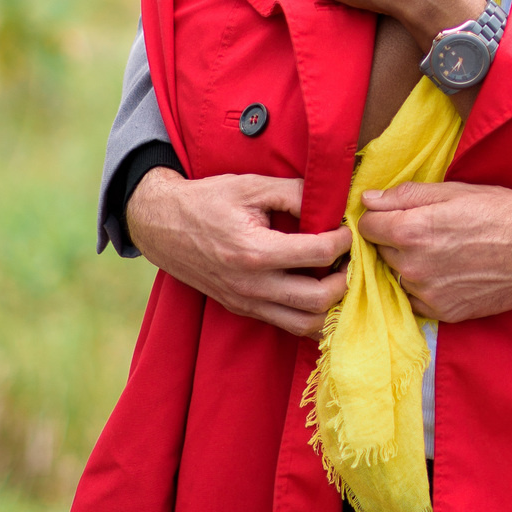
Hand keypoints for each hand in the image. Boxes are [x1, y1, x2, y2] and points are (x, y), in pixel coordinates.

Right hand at [129, 170, 351, 338]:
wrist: (161, 225)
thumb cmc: (207, 201)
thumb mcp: (252, 186)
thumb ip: (296, 193)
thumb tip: (334, 201)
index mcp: (255, 251)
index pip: (320, 254)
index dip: (344, 239)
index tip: (347, 227)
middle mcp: (251, 285)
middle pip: (320, 299)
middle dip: (346, 278)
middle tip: (349, 256)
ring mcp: (246, 302)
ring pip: (307, 324)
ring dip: (331, 303)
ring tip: (336, 275)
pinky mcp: (243, 309)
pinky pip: (287, 324)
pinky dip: (311, 313)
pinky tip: (317, 288)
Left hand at [356, 182, 511, 321]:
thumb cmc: (499, 212)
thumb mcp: (454, 191)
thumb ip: (405, 195)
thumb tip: (368, 200)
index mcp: (411, 230)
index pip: (366, 226)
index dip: (380, 217)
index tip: (395, 215)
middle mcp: (413, 265)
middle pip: (379, 252)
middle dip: (394, 241)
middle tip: (425, 232)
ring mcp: (426, 293)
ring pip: (397, 277)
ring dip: (408, 265)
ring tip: (439, 253)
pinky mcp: (442, 312)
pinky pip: (414, 300)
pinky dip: (422, 289)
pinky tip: (445, 274)